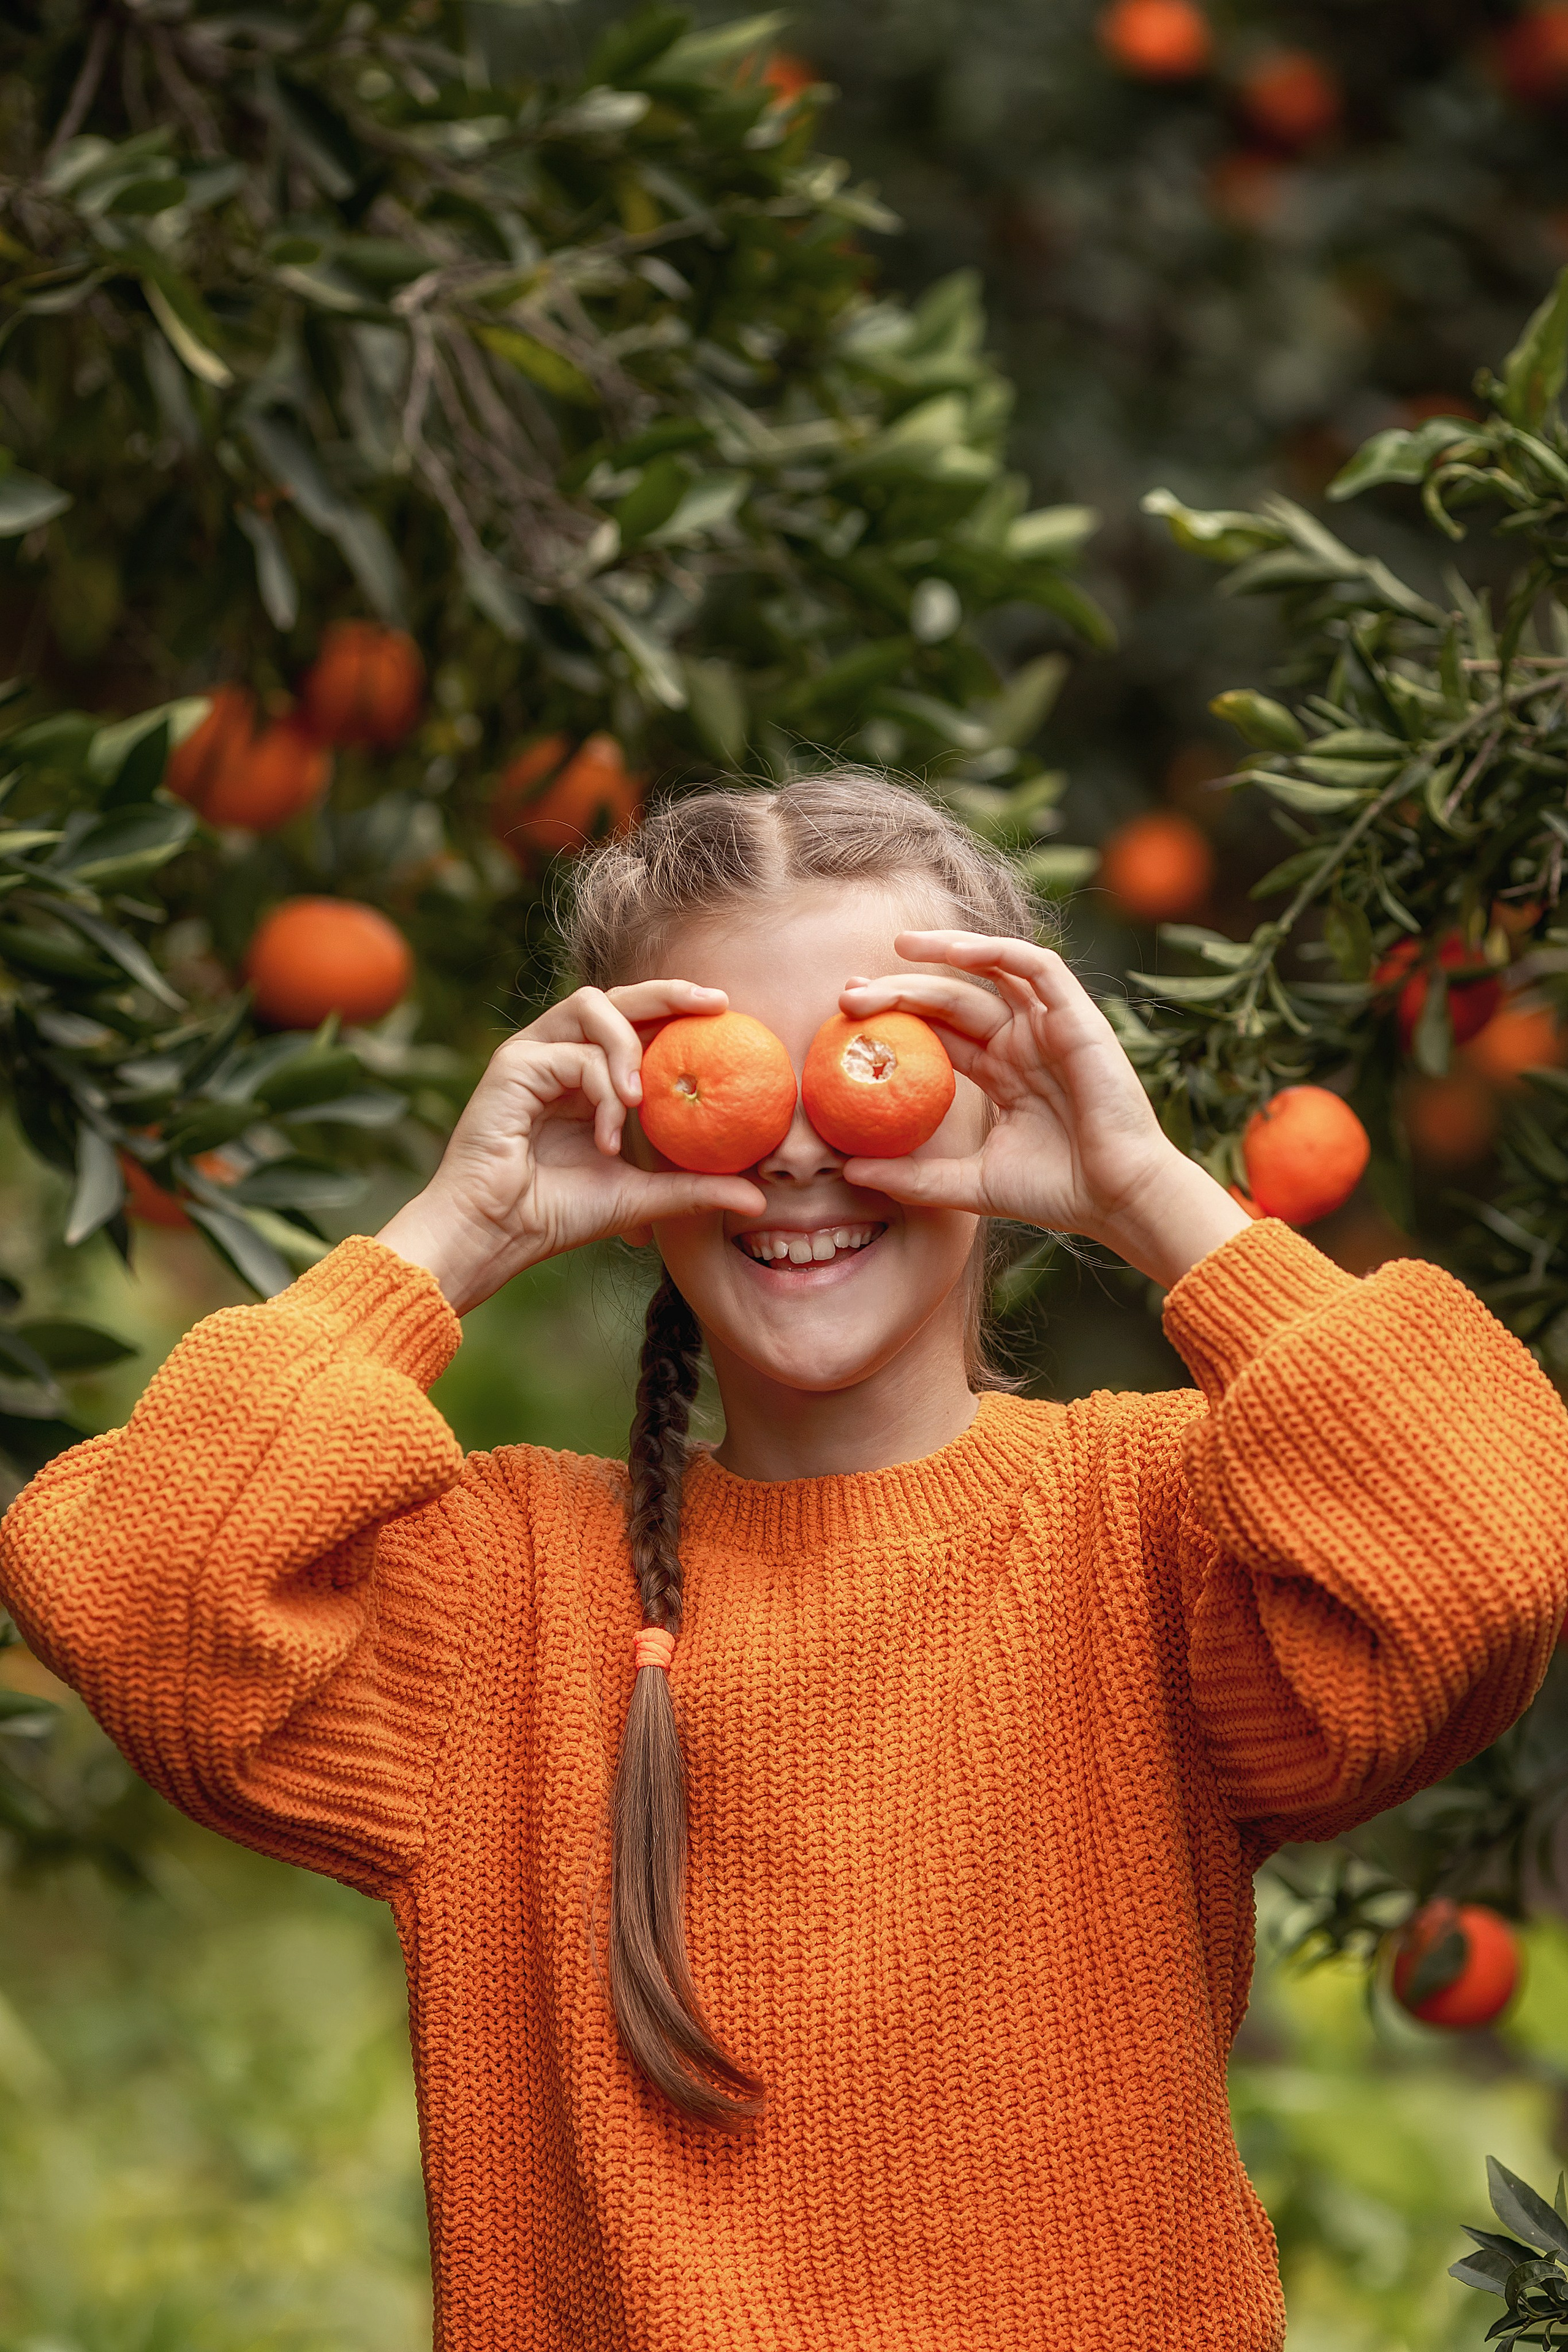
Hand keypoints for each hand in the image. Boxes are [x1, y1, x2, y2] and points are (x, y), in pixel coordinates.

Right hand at [376, 983, 764, 1313]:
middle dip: (667, 992)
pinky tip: (605, 1136)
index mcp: (586, 1076)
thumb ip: (693, 1188)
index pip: (636, 1023)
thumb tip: (758, 1200)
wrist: (497, 1234)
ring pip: (592, 1006)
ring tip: (641, 1099)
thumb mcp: (641, 1197)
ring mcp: (534, 1056)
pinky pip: (573, 1055)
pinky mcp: (512, 1066)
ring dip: (627, 1047)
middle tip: (715, 1003)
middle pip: (616, 996)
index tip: (726, 1010)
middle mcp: (560, 1055)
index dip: (677, 1009)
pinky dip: (599, 1090)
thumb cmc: (557, 1214)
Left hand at [839, 933, 1251, 1289]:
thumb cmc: (1058, 1192)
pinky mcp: (1077, 1017)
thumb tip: (848, 1172)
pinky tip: (956, 950)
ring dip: (945, 952)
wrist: (1119, 1200)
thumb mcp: (971, 1183)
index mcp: (1001, 1071)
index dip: (894, 1018)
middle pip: (952, 999)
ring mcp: (1049, 1026)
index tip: (845, 1018)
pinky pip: (1037, 966)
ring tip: (898, 948)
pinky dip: (999, 951)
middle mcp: (1022, 1041)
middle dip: (901, 989)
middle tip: (850, 993)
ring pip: (990, 971)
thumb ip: (914, 1177)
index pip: (938, 1031)